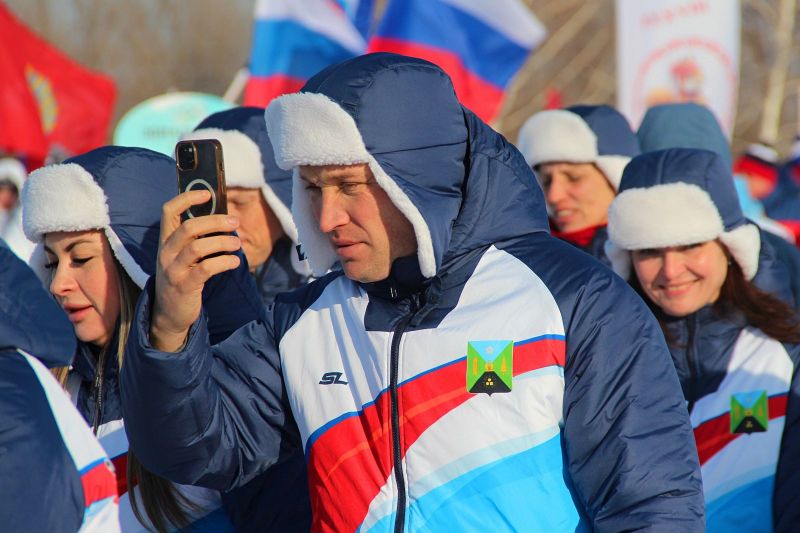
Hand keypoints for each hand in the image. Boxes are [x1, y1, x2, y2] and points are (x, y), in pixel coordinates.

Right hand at [150, 190, 241, 351]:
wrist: (169, 314)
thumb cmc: (182, 278)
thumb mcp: (182, 256)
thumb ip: (195, 238)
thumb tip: (224, 219)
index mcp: (165, 240)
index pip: (168, 211)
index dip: (187, 198)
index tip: (207, 194)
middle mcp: (165, 252)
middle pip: (188, 227)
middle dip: (214, 221)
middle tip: (235, 222)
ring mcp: (173, 270)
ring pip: (197, 247)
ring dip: (222, 242)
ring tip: (238, 244)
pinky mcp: (184, 286)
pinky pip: (206, 269)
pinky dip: (224, 262)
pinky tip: (234, 261)